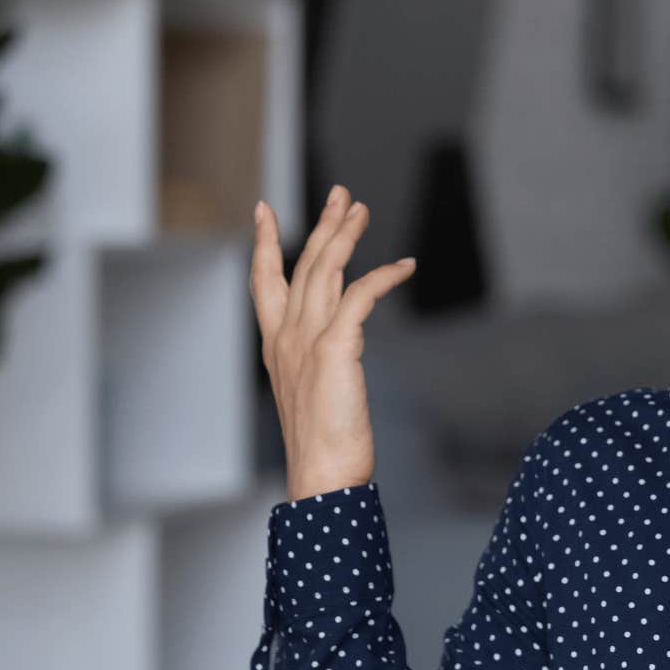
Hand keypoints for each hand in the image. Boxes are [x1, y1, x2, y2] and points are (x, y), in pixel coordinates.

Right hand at [249, 186, 416, 500]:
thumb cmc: (323, 446)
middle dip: (321, 224)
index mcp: (276, 346)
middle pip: (301, 263)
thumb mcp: (314, 394)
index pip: (264, 282)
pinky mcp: (335, 347)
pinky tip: (405, 265)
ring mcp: (307, 339)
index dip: (265, 243)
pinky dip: (383, 275)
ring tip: (361, 208)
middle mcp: (287, 336)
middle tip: (340, 195)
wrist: (321, 474)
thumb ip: (319, 364)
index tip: (264, 210)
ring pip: (325, 269)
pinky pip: (360, 295)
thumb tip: (338, 352)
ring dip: (346, 234)